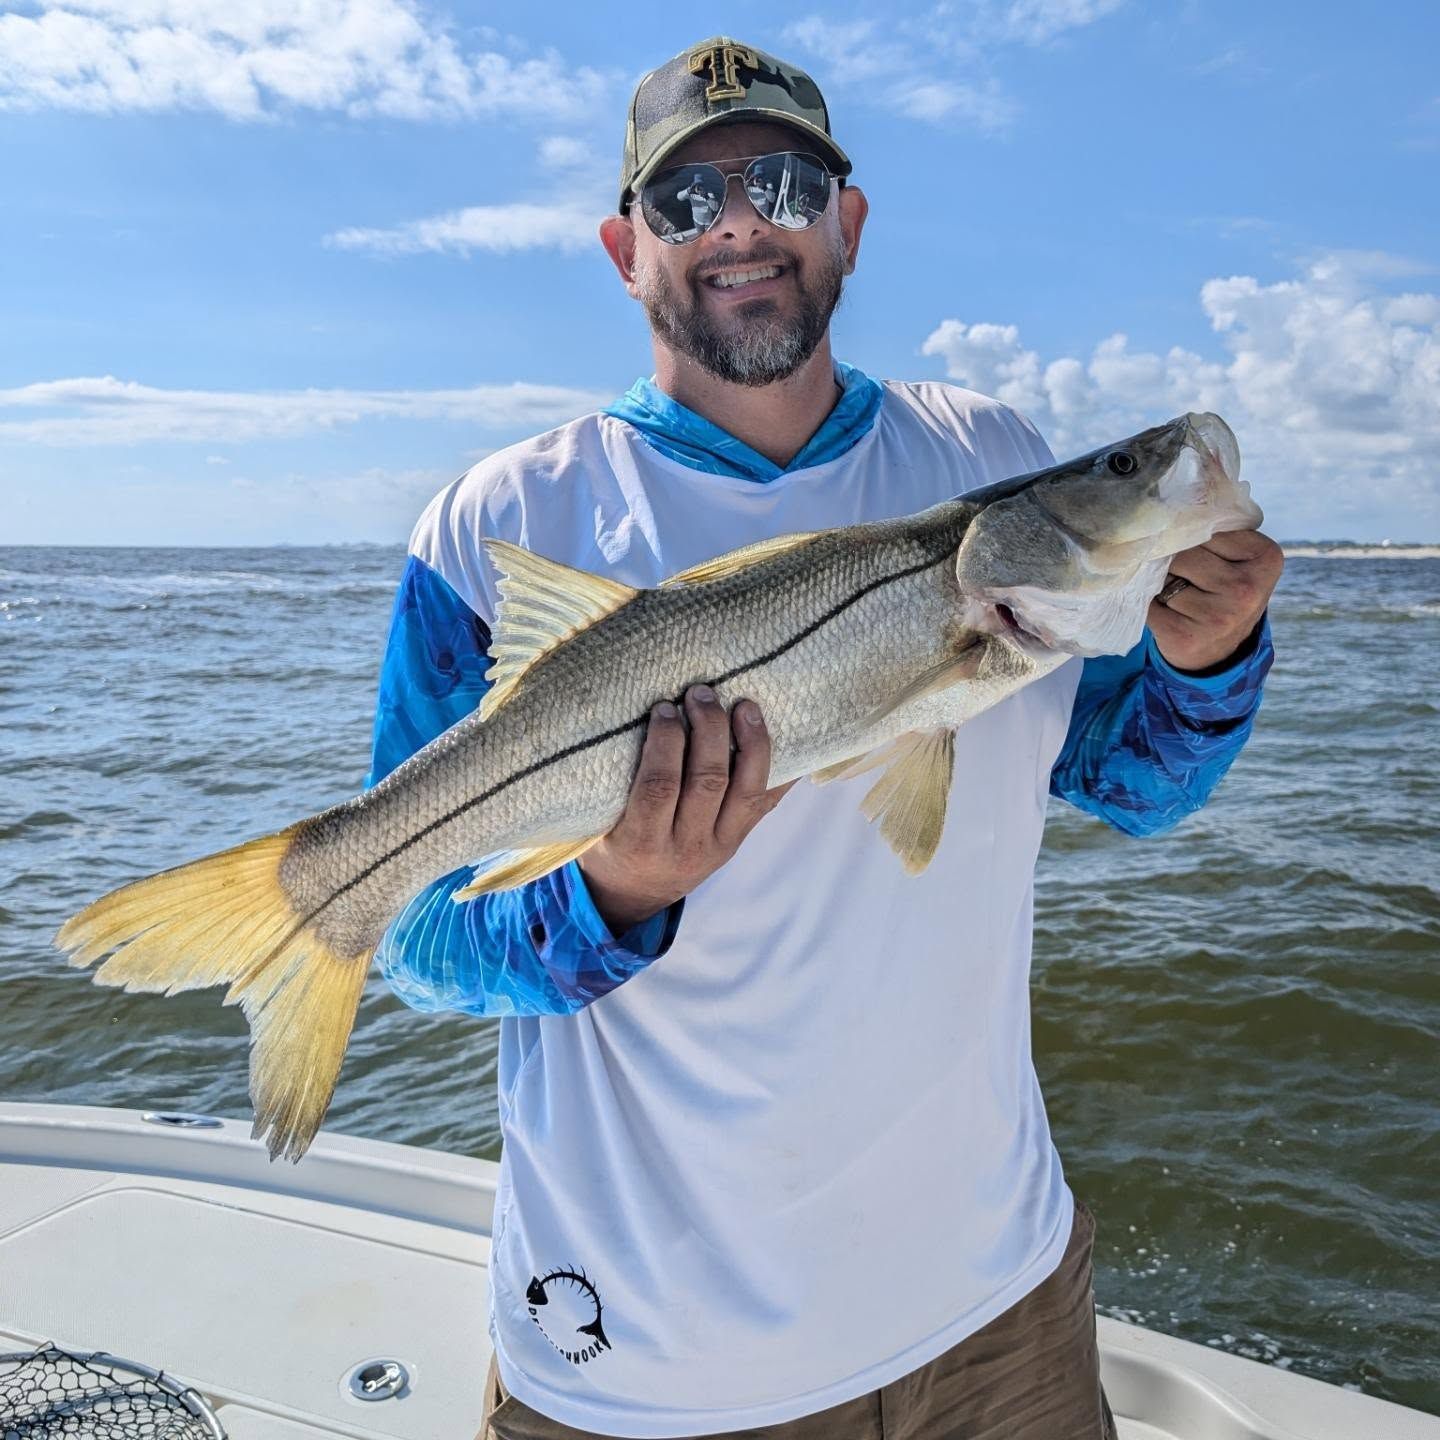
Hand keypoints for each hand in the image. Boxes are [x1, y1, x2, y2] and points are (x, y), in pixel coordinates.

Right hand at [578, 685, 796, 934]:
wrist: (634, 896)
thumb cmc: (608, 846)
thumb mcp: (595, 825)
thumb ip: (611, 784)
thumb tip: (620, 718)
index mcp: (641, 842)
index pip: (659, 789)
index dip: (665, 743)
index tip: (664, 707)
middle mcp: (685, 846)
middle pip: (708, 782)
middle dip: (709, 730)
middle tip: (701, 692)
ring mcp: (720, 845)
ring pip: (746, 791)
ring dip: (750, 743)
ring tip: (745, 705)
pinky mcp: (740, 840)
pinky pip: (768, 804)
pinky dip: (782, 769)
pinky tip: (790, 737)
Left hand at [1148, 530, 1283, 673]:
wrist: (1219, 648)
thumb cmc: (1224, 590)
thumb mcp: (1237, 556)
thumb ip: (1215, 530)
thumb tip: (1165, 519)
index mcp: (1266, 557)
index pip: (1206, 528)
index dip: (1195, 541)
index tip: (1208, 558)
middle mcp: (1246, 589)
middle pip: (1183, 554)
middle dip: (1175, 563)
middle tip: (1190, 580)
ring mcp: (1217, 616)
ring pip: (1164, 579)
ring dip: (1162, 586)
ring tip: (1182, 598)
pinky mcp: (1185, 636)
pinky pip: (1149, 605)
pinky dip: (1151, 606)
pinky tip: (1171, 615)